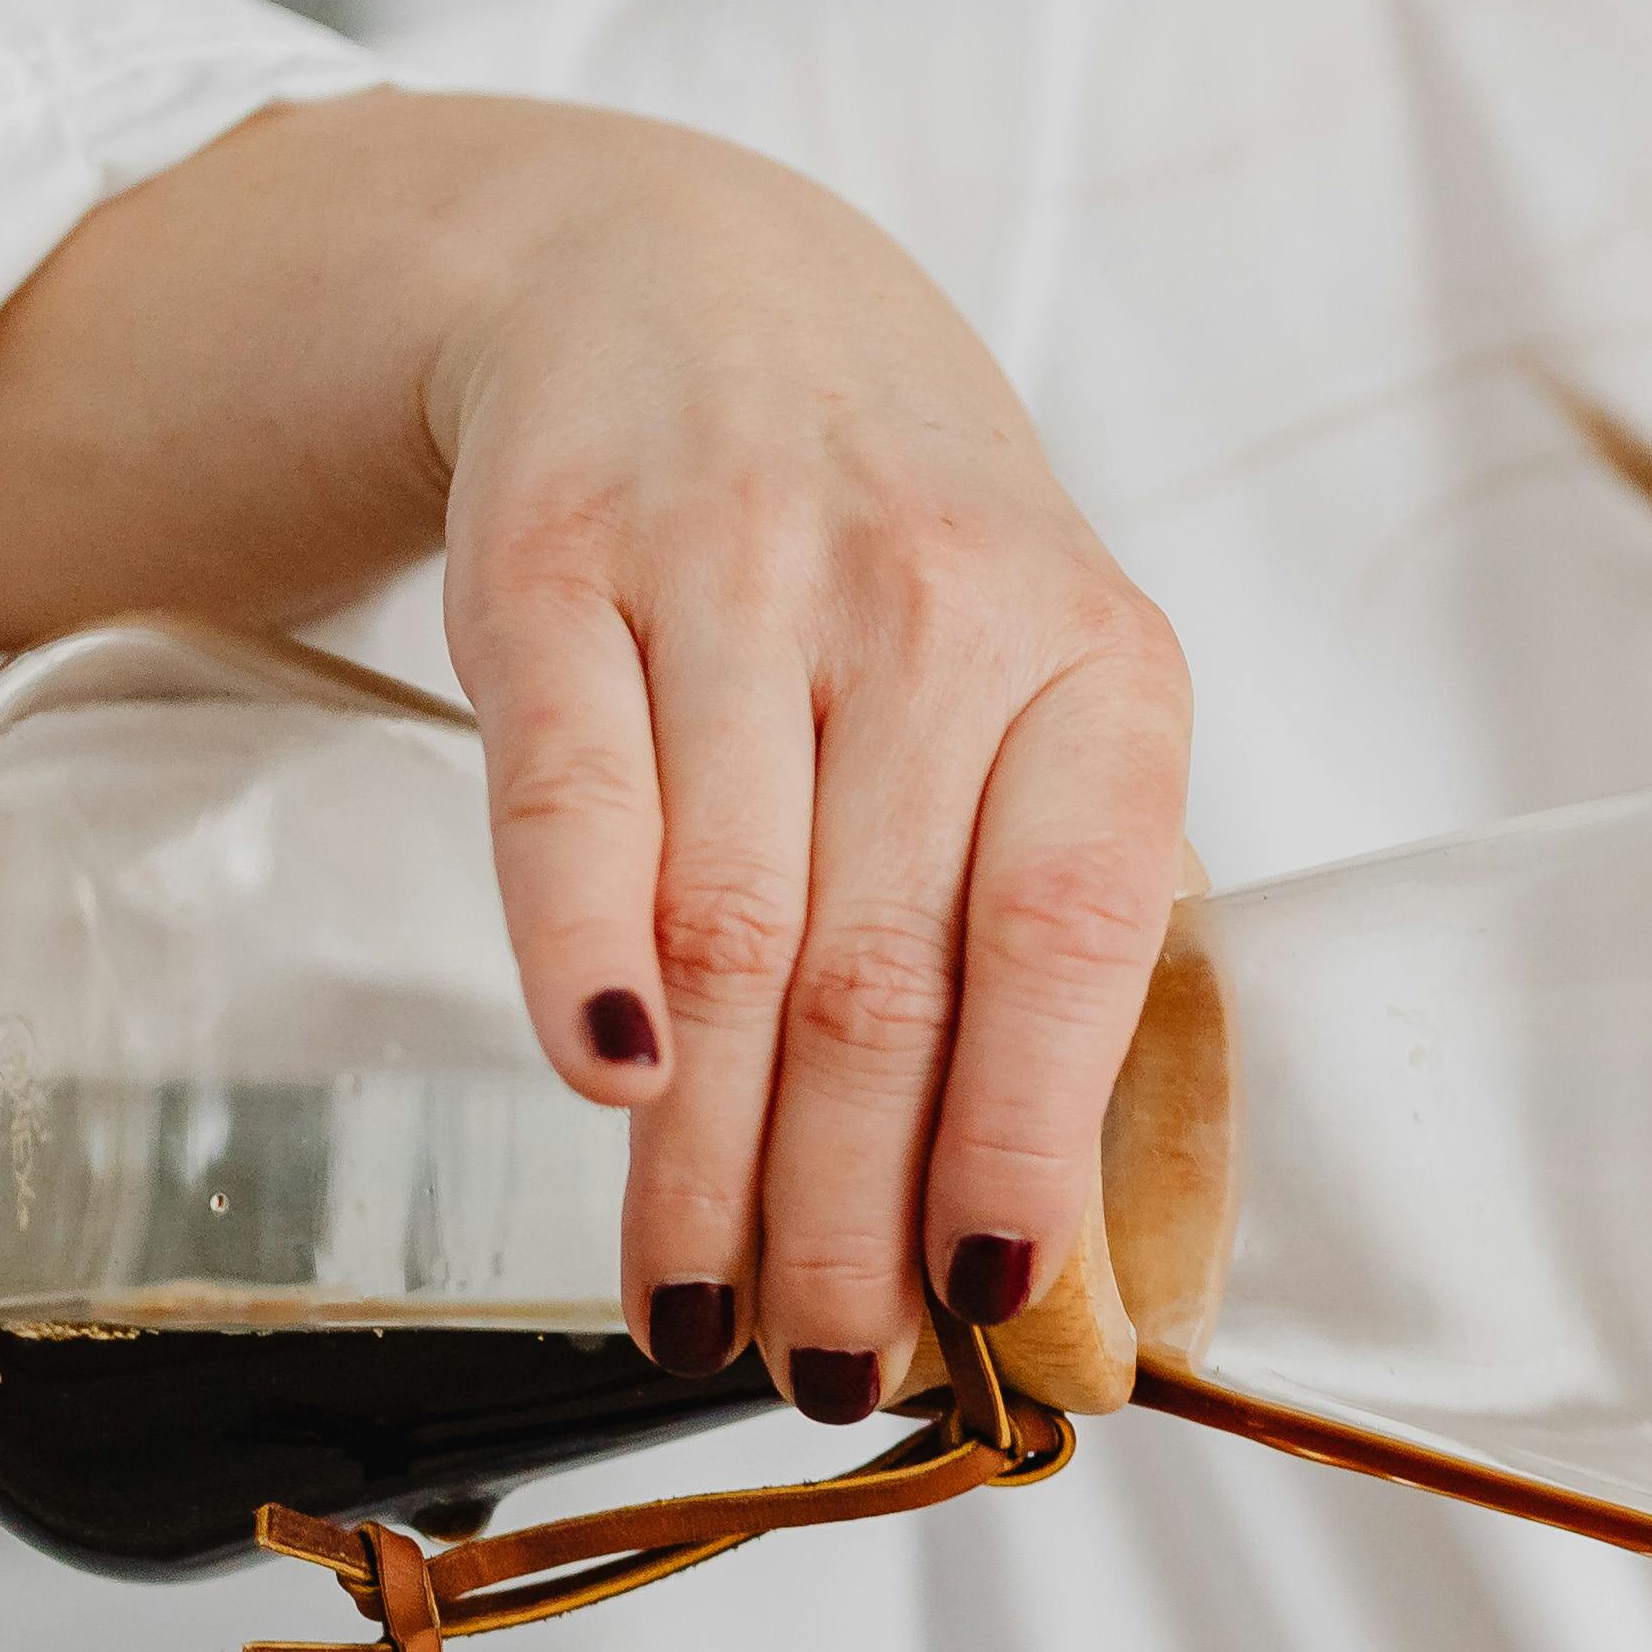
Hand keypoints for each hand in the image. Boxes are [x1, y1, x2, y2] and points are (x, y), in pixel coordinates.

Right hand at [425, 120, 1189, 1417]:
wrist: (685, 279)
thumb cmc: (888, 557)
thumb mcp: (1025, 692)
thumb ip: (1037, 921)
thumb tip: (1033, 1242)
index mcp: (1094, 662)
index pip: (1067, 938)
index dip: (1021, 1136)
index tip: (984, 1302)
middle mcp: (932, 605)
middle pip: (884, 973)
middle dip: (848, 1209)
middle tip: (826, 1371)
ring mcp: (741, 569)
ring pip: (728, 924)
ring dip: (705, 1154)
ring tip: (692, 1313)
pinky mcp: (556, 558)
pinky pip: (569, 789)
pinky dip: (576, 949)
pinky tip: (594, 1092)